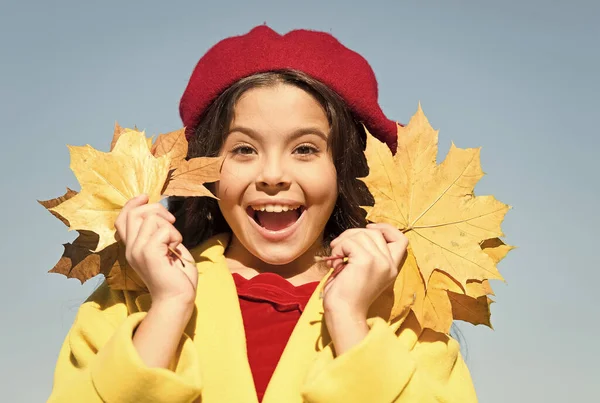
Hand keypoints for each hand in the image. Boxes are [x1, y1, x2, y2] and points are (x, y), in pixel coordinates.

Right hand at [114, 194, 197, 308]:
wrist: (177, 298)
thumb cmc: (176, 276)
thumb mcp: (165, 249)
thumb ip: (159, 233)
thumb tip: (161, 214)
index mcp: (132, 247)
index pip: (122, 218)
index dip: (132, 204)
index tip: (145, 197)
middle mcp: (130, 248)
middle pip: (134, 213)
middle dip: (156, 209)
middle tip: (171, 221)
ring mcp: (137, 251)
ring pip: (150, 219)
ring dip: (170, 227)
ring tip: (174, 244)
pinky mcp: (148, 253)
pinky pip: (163, 230)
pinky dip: (175, 236)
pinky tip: (175, 251)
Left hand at [322, 223, 407, 317]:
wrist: (344, 314)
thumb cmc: (347, 294)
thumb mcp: (364, 271)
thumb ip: (368, 253)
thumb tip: (359, 232)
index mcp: (391, 267)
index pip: (401, 239)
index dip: (385, 228)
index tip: (368, 228)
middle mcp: (389, 264)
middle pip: (374, 232)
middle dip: (353, 234)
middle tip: (339, 248)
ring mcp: (380, 262)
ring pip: (361, 234)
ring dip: (342, 242)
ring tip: (336, 259)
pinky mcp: (366, 261)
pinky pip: (349, 242)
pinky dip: (338, 249)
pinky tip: (335, 264)